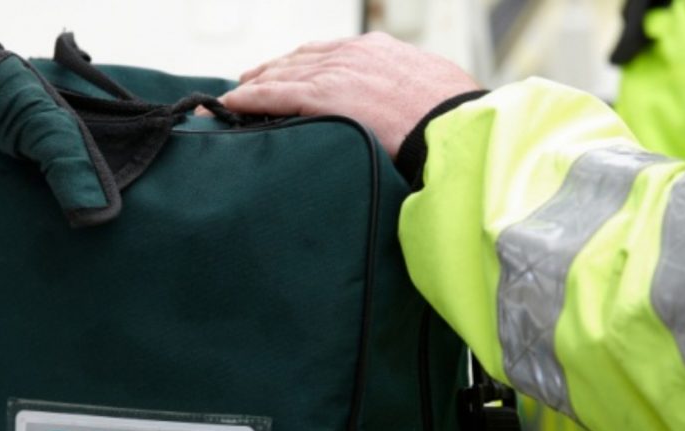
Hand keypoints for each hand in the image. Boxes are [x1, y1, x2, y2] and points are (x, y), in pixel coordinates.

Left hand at [217, 32, 478, 158]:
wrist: (453, 126)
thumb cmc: (451, 118)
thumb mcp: (428, 90)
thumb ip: (403, 93)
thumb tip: (404, 110)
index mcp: (377, 50)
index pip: (327, 53)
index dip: (301, 64)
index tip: (286, 73)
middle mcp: (351, 54)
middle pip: (298, 60)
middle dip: (272, 72)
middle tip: (250, 84)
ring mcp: (334, 73)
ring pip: (282, 75)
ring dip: (255, 87)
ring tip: (236, 98)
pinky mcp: (322, 97)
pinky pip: (273, 96)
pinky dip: (248, 100)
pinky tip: (231, 106)